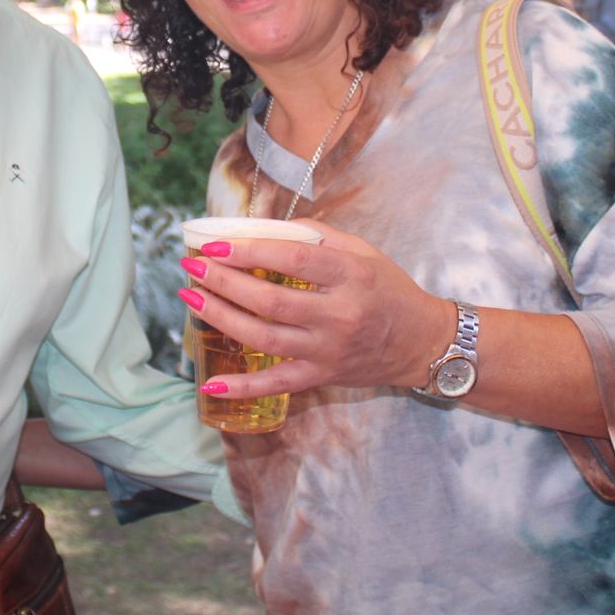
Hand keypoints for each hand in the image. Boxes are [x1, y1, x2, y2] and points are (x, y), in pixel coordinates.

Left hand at [179, 221, 448, 399]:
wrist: (422, 341)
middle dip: (224, 282)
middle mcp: (339, 314)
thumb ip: (317, 236)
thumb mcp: (363, 251)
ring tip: (192, 298)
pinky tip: (210, 382)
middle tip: (193, 267)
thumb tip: (265, 228)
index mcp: (350, 275)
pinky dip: (242, 386)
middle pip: (270, 300)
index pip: (291, 259)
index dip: (249, 251)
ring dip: (222, 317)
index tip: (215, 244)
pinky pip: (276, 383)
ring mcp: (329, 349)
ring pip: (265, 337)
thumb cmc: (389, 289)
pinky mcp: (323, 376)